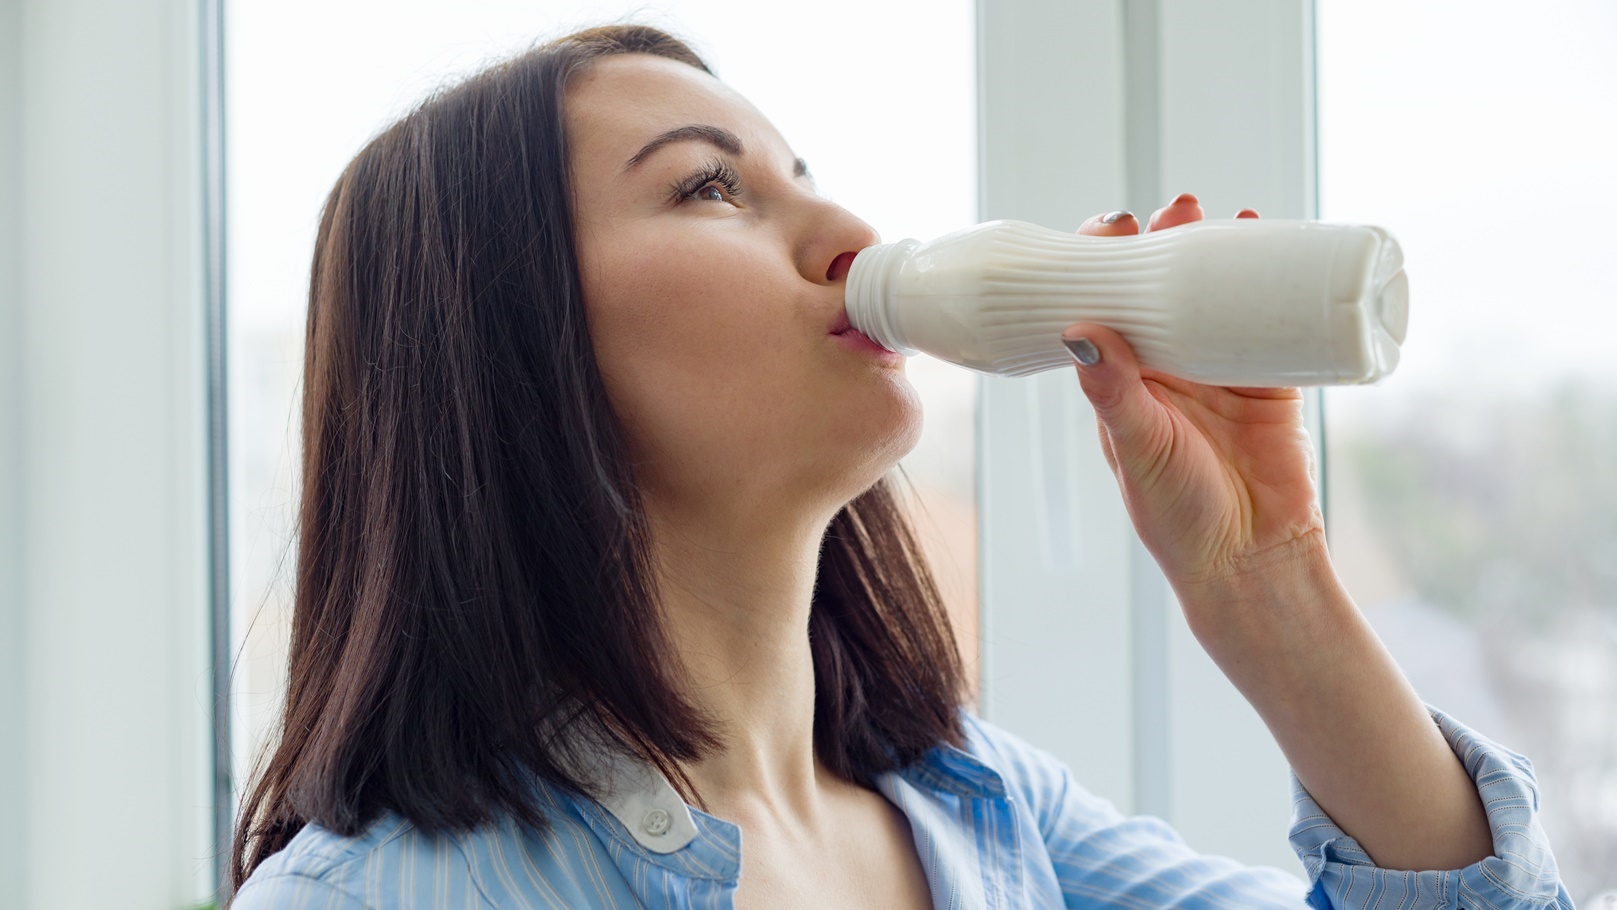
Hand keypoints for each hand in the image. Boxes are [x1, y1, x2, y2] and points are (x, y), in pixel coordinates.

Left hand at [1064, 194, 1324, 623]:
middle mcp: (1166, 372)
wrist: (1252, 562)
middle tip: (1177, 207)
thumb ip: (1114, 394)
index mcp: (1120, 383)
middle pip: (1159, 290)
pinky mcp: (1272, 384)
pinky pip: (1273, 323)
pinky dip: (1276, 287)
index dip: (1104, 264)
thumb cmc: (1178, 517)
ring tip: (1224, 215)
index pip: (1102, 308)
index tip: (1114, 226)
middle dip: (1165, 243)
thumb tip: (1079, 331)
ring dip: (1216, 255)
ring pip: (1214, 299)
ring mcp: (1219, 373)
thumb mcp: (1138, 449)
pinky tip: (1280, 250)